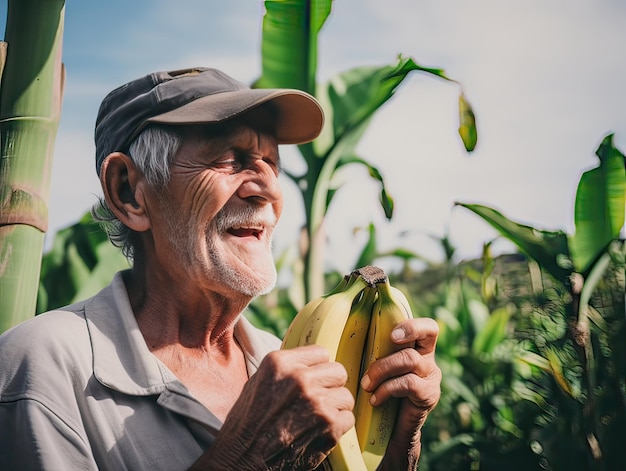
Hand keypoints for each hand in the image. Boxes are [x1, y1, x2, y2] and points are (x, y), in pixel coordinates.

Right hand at [191, 345, 354, 470]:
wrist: (242, 461)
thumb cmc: (247, 425)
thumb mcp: (257, 383)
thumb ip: (285, 369)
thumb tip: (309, 362)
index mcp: (280, 363)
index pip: (321, 353)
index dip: (317, 369)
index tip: (312, 381)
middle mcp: (299, 378)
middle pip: (338, 372)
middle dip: (330, 386)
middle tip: (318, 401)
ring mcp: (316, 402)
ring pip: (345, 396)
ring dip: (335, 408)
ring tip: (316, 419)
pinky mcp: (329, 426)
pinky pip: (348, 418)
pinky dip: (338, 428)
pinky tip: (319, 432)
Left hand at [359, 317, 440, 469]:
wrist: (394, 431)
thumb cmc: (382, 390)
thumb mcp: (380, 367)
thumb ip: (374, 349)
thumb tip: (344, 327)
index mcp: (418, 347)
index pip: (428, 328)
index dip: (413, 326)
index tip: (392, 335)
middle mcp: (429, 359)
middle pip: (422, 339)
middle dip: (390, 347)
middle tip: (368, 364)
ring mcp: (431, 377)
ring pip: (409, 359)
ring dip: (382, 370)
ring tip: (366, 385)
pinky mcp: (429, 395)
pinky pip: (408, 383)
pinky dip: (387, 389)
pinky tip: (375, 399)